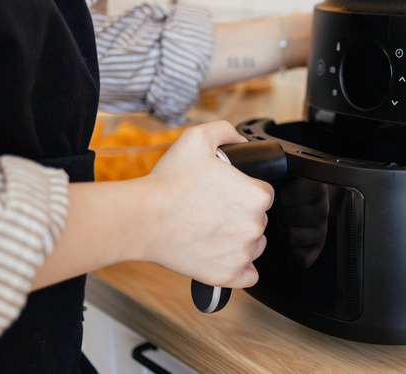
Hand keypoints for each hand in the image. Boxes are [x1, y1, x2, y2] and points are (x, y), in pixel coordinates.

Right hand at [133, 121, 273, 287]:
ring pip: (254, 246)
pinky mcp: (228, 275)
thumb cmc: (168, 182)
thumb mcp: (197, 138)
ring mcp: (242, 254)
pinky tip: (221, 255)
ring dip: (239, 240)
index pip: (263, 194)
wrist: (142, 218)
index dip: (244, 191)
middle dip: (240, 215)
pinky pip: (248, 275)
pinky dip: (238, 268)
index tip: (225, 193)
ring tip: (211, 230)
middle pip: (258, 220)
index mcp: (257, 196)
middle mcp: (255, 226)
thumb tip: (241, 140)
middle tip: (213, 210)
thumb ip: (226, 131)